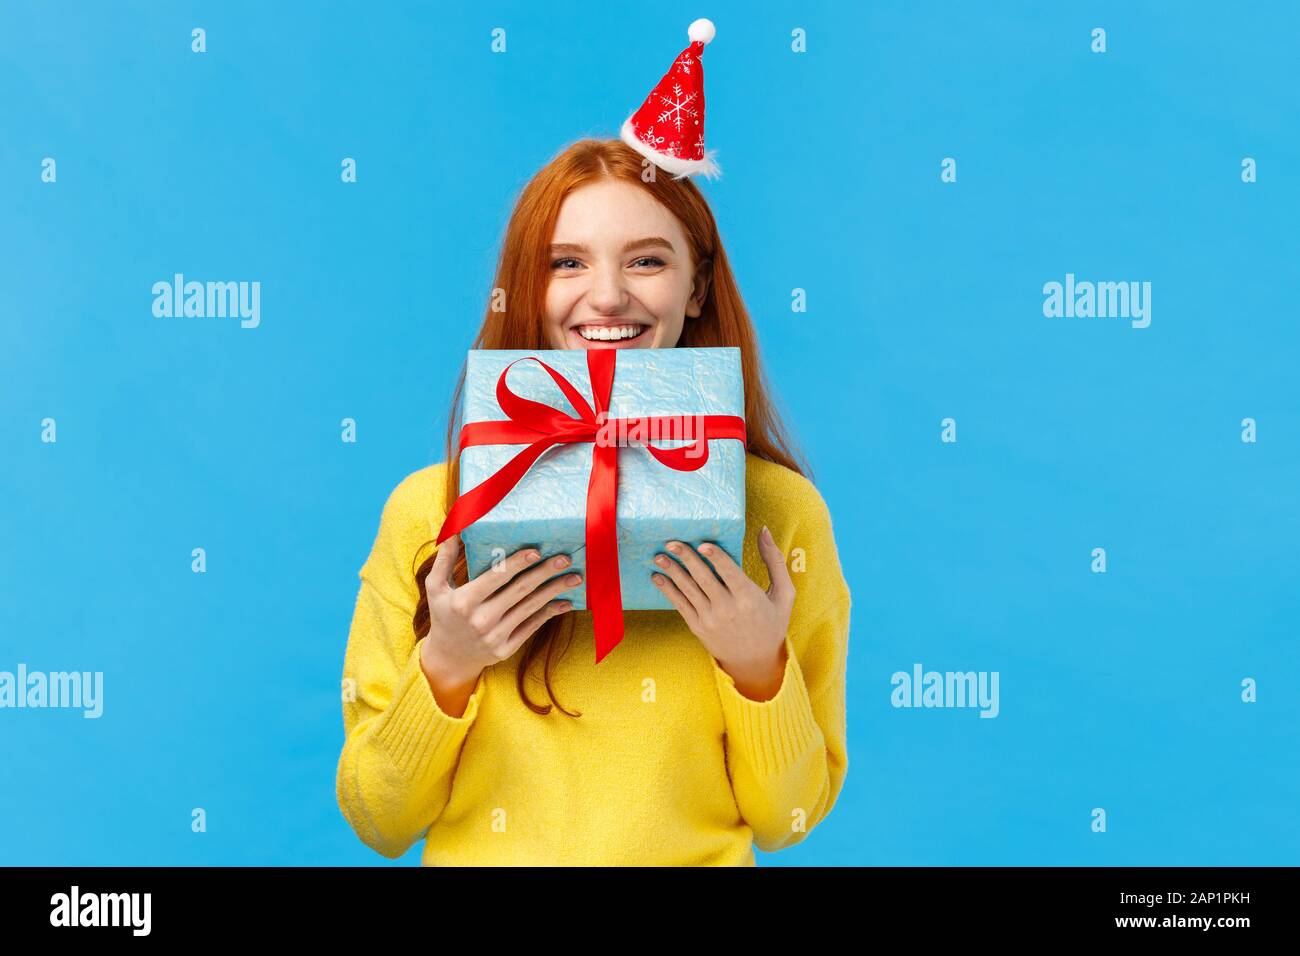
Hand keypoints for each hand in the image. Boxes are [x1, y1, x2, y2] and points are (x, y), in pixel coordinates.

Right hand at [420, 533, 580, 686]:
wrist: (448, 657)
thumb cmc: (444, 615)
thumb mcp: (436, 587)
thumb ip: (444, 559)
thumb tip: (453, 530)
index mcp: (464, 601)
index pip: (496, 577)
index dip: (517, 563)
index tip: (536, 550)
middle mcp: (481, 619)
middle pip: (520, 590)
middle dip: (545, 572)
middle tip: (566, 558)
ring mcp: (495, 636)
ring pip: (531, 607)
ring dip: (555, 590)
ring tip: (575, 577)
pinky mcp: (506, 649)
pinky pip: (533, 626)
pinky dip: (550, 613)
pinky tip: (565, 602)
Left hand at [650, 526, 795, 692]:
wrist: (756, 662)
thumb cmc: (772, 623)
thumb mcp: (784, 593)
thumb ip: (775, 560)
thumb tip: (763, 530)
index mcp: (749, 598)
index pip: (729, 572)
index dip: (715, 557)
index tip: (702, 544)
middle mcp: (728, 609)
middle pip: (703, 578)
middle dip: (686, 558)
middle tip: (671, 542)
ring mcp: (710, 619)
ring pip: (688, 590)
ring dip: (672, 572)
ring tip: (659, 556)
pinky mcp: (698, 627)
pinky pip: (680, 605)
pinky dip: (668, 590)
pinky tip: (657, 577)